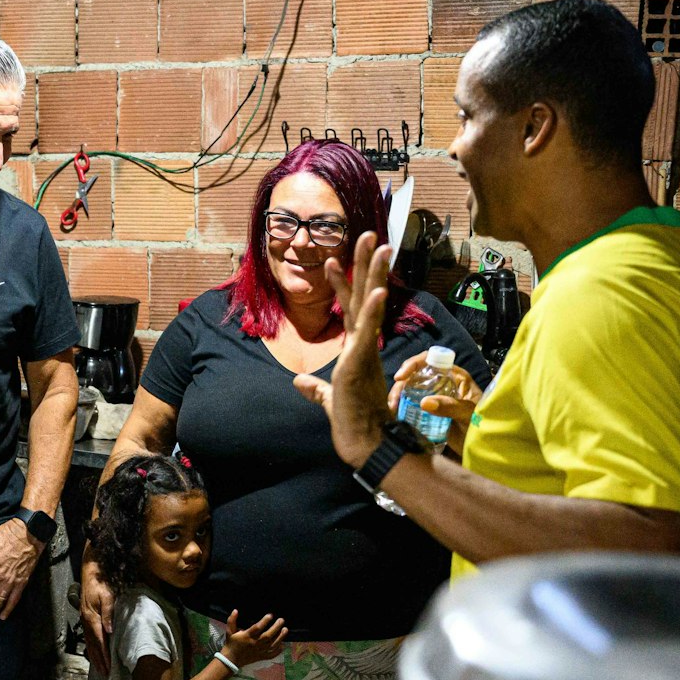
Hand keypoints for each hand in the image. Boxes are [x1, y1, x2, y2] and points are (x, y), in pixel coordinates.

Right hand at [78, 557, 114, 674]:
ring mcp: (84, 619)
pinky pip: (88, 636)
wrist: (90, 571)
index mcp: (92, 617)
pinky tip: (94, 652)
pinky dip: (91, 647)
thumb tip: (109, 630)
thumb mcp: (107, 596)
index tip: (108, 666)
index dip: (104, 654)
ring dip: (94, 656)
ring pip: (89, 642)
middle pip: (93, 644)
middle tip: (105, 673)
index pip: (100, 640)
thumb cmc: (101, 582)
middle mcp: (86, 620)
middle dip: (99, 659)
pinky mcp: (85, 617)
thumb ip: (108, 613)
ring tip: (100, 668)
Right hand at [218, 608, 287, 667]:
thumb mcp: (230, 631)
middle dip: (276, 627)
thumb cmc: (231, 643)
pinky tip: (283, 644)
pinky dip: (278, 650)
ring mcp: (259, 651)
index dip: (264, 621)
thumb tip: (236, 610)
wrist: (232, 660)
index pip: (257, 628)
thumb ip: (232, 620)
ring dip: (280, 637)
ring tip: (285, 629)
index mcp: (247, 636)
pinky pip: (272, 654)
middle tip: (281, 620)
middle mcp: (254, 644)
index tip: (270, 615)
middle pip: (267, 636)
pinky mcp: (261, 657)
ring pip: (272, 644)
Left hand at [293, 231, 395, 467]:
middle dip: (366, 264)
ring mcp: (364, 351)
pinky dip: (372, 312)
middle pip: (365, 296)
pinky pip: (368, 332)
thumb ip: (316, 388)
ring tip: (379, 246)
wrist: (365, 445)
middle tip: (371, 234)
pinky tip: (377, 291)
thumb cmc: (351, 423)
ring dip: (373, 275)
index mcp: (356, 349)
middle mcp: (363, 345)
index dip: (344, 283)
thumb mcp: (328, 398)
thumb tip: (300, 382)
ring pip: (369, 305)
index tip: (333, 258)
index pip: (349, 308)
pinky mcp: (362, 363)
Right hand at [388, 353, 484, 454]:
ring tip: (392, 409)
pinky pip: (411, 404)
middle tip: (393, 400)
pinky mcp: (429, 412)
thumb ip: (451, 407)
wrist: (483, 447)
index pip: (432, 359)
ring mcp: (435, 397)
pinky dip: (401, 407)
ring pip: (411, 388)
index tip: (401, 377)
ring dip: (398, 396)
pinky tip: (395, 415)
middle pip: (416, 374)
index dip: (414, 364)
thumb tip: (424, 402)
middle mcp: (443, 383)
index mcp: (456, 377)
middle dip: (401, 384)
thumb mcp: (469, 414)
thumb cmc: (483, 426)